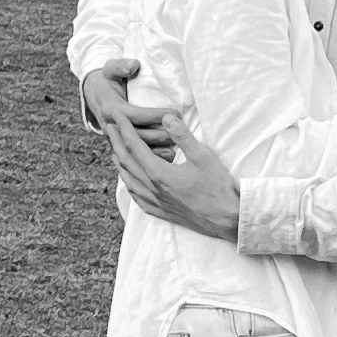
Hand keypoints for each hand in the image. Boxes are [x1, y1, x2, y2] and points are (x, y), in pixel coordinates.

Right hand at [75, 56, 188, 155]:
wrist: (93, 93)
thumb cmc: (107, 79)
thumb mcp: (110, 68)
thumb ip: (121, 65)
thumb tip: (134, 65)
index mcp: (111, 109)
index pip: (137, 115)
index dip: (157, 115)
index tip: (176, 112)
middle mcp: (112, 126)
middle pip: (140, 135)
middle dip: (162, 134)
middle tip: (182, 129)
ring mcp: (115, 137)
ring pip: (138, 149)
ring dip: (158, 149)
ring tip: (179, 146)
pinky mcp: (120, 143)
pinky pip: (136, 155)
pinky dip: (152, 157)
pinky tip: (168, 156)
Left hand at [107, 114, 244, 239]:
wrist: (228, 220)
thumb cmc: (218, 188)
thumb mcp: (203, 156)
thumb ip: (182, 136)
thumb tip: (167, 117)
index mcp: (159, 174)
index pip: (134, 146)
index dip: (124, 129)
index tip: (117, 116)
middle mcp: (152, 189)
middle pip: (126, 162)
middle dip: (116, 142)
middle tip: (108, 127)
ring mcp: (155, 203)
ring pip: (128, 180)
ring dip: (119, 163)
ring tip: (115, 151)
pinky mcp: (161, 213)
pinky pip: (136, 197)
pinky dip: (129, 185)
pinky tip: (129, 182)